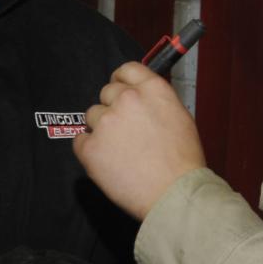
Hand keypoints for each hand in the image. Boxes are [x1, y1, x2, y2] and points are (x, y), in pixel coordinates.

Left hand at [73, 61, 206, 220]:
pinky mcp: (90, 147)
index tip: (119, 88)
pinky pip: (80, 140)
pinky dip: (90, 150)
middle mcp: (127, 100)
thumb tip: (140, 98)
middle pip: (106, 92)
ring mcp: (106, 122)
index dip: (121, 80)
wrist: (173, 194)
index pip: (127, 70)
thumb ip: (156, 101)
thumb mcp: (179, 117)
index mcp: (152, 90)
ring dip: (101, 129)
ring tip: (119, 151)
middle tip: (124, 131)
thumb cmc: (182, 162)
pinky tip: (108, 162)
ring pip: (92, 116)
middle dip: (113, 108)